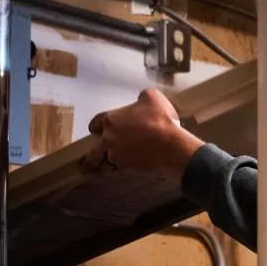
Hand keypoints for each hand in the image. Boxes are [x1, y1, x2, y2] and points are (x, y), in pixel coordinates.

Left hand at [83, 88, 204, 178]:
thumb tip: (141, 100)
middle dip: (94, 153)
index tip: (96, 129)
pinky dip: (126, 167)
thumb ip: (141, 97)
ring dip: (110, 161)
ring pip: (107, 161)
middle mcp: (109, 138)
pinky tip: (133, 165)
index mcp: (111, 119)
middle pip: (94, 149)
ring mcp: (117, 155)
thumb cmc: (161, 121)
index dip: (96, 126)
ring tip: (116, 163)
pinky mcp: (128, 168)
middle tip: (97, 155)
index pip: (95, 123)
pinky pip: (122, 168)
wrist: (173, 147)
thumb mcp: (153, 97)